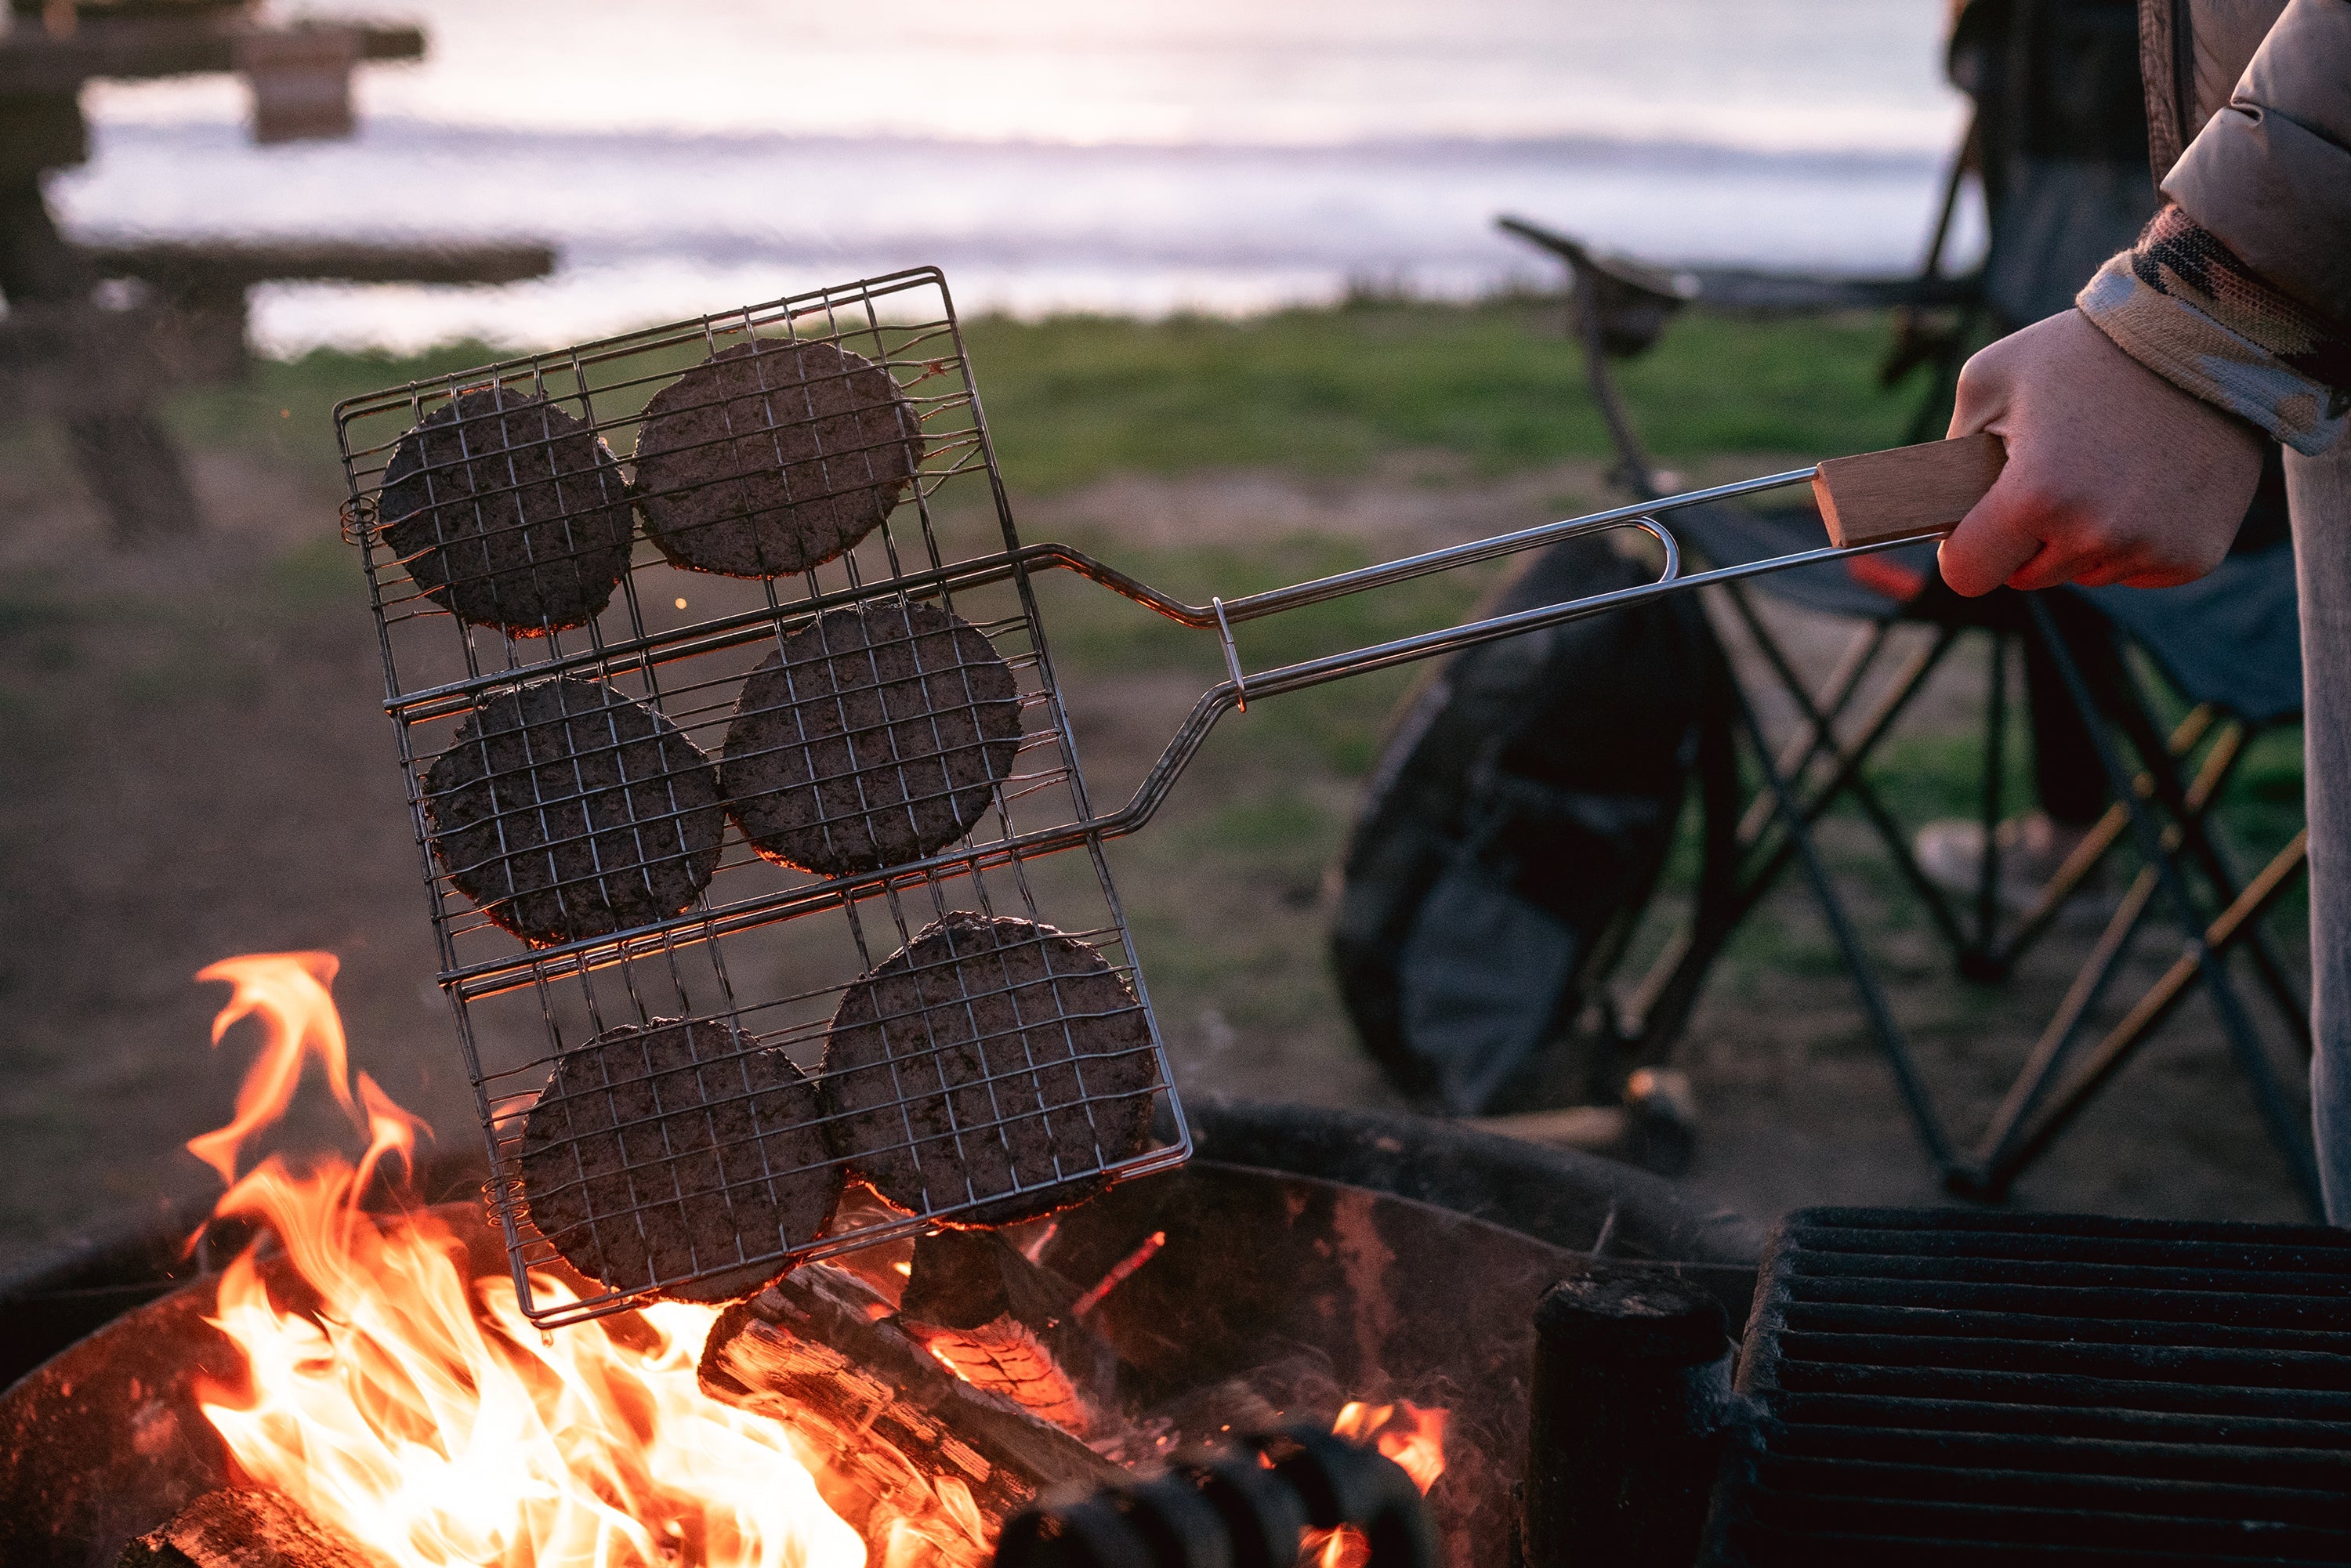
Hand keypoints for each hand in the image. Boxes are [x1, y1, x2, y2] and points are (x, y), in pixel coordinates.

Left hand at [1936, 308, 2264, 595]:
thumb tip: (1929, 507)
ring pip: (2082, 573)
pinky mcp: (2195, 554)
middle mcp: (2095, 533)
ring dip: (2081, 537)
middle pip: (2026, 576)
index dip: (1965, 549)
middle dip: (2026, 537)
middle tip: (2055, 471)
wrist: (2203, 333)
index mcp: (2034, 495)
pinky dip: (2133, 540)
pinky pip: (2136, 571)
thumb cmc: (2083, 351)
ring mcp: (2151, 548)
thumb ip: (1949, 455)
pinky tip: (2147, 482)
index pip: (1967, 574)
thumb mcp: (1989, 381)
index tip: (1976, 522)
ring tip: (2107, 467)